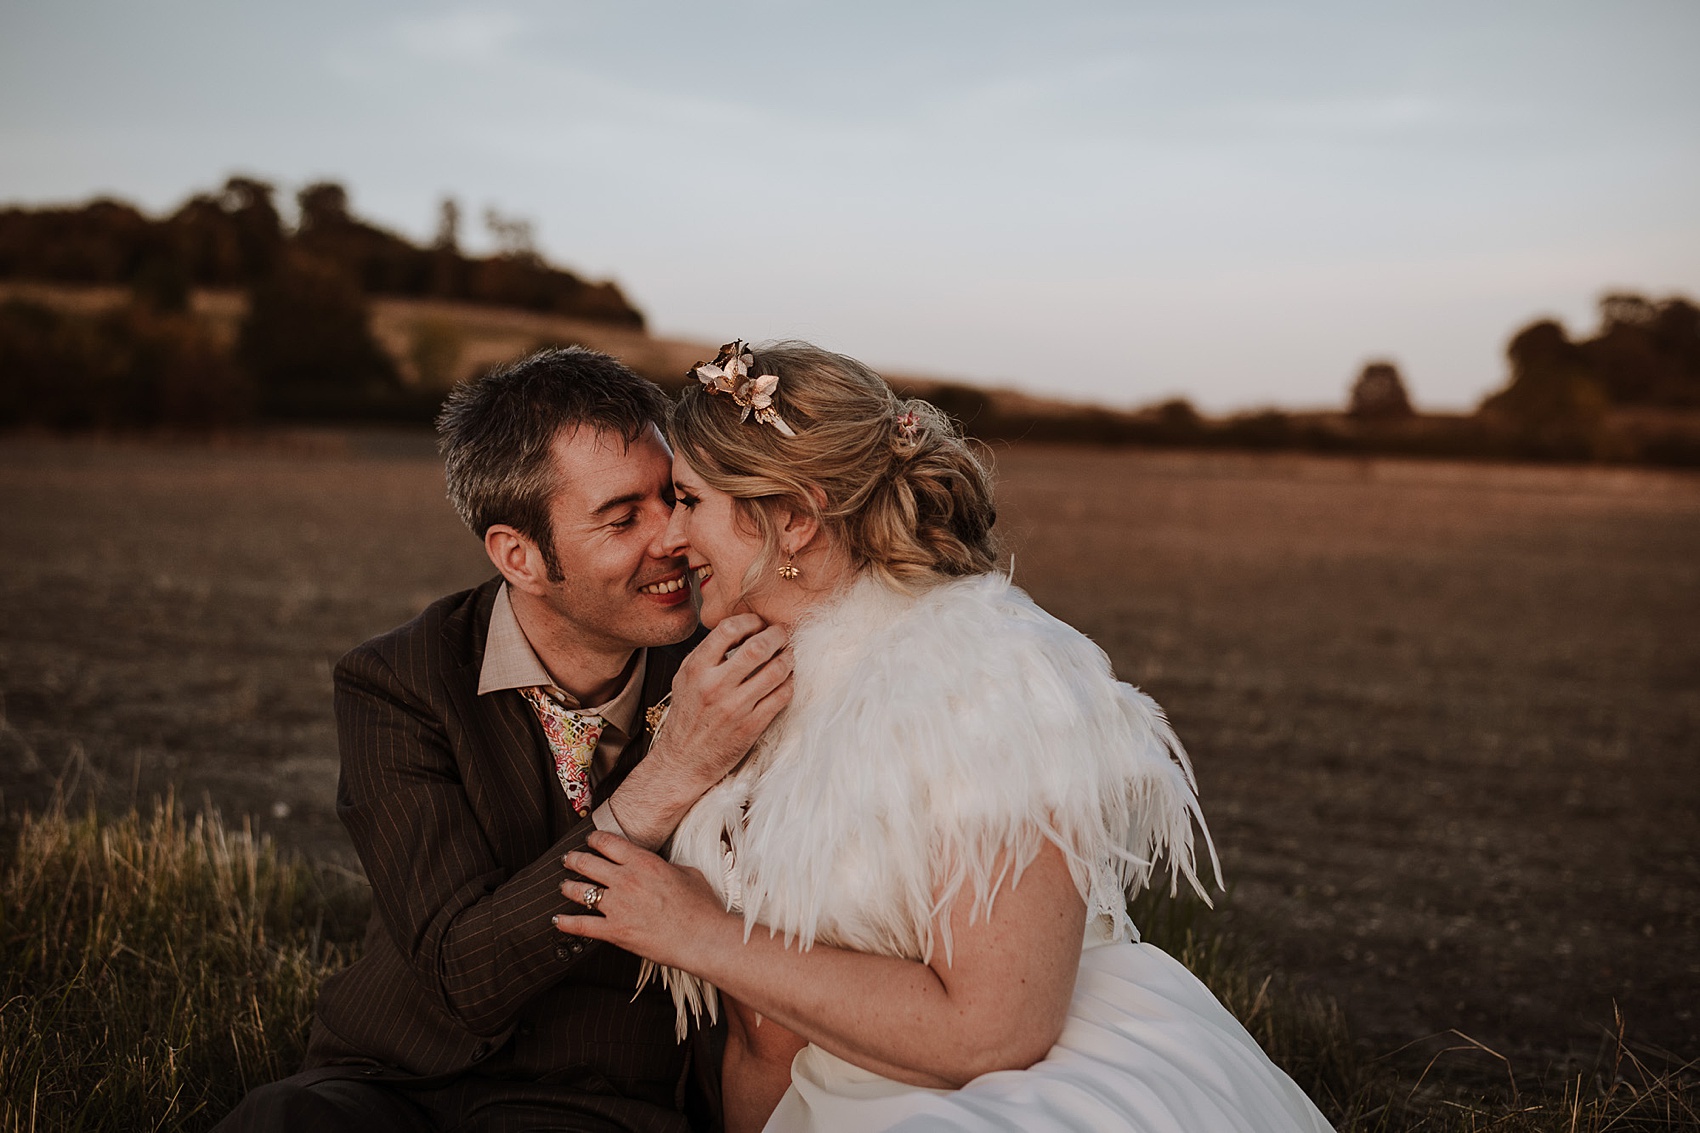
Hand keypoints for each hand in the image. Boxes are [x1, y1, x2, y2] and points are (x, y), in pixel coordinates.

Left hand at [555, 831, 731, 969]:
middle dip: (573, 859)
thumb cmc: (702, 906)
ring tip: (563, 885)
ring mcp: (618, 906)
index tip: (590, 841)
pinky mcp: (615, 931)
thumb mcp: (687, 872)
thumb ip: (665, 866)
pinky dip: (566, 923)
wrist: (703, 937)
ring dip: (567, 887)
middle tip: (567, 860)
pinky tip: (557, 920)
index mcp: (643, 862)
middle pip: (587, 863)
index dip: (594, 840)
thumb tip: (658, 867)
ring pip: (579, 891)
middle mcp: (626, 880)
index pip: (607, 842)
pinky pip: (581, 925)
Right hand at [609, 613, 792, 847]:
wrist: (682, 762)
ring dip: (788, 658)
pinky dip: (789, 684)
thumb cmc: (686, 717)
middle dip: (777, 635)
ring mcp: (734, 707)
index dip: (750, 621)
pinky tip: (787, 680)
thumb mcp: (684, 679)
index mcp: (696, 669)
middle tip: (783, 633)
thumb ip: (707, 655)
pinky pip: (781, 697)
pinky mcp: (751, 727)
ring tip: (789, 655)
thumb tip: (739, 630)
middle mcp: (714, 686)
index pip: (728, 630)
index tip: (759, 623)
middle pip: (758, 647)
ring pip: (775, 671)